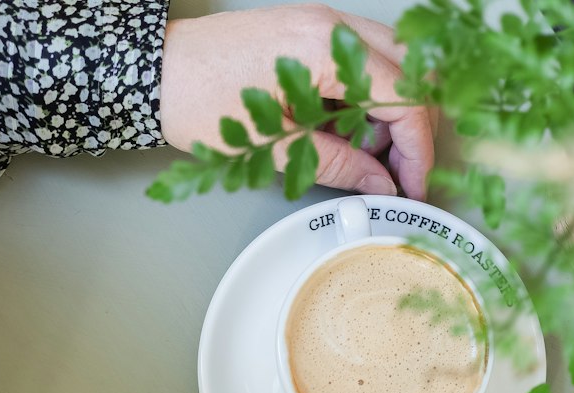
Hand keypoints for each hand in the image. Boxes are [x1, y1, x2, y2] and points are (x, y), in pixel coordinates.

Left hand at [160, 6, 433, 198]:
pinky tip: (347, 136)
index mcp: (326, 46)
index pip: (404, 95)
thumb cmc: (198, 101)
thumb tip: (379, 186)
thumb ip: (337, 166)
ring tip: (368, 161)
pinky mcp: (309, 34)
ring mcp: (322, 23)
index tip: (414, 186)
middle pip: (409, 73)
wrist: (155, 71)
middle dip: (413, 128)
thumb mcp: (275, 148)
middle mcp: (332, 24)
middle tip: (400, 176)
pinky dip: (367, 101)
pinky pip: (361, 64)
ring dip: (391, 115)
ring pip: (390, 66)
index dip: (417, 148)